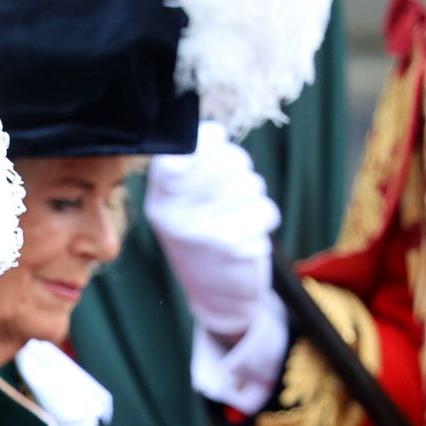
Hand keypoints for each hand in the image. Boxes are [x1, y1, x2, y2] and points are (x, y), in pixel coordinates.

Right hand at [145, 121, 280, 340]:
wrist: (212, 292)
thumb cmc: (201, 233)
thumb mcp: (179, 201)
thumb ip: (191, 165)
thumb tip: (214, 133)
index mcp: (160, 193)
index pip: (194, 142)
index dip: (212, 142)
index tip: (211, 156)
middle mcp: (175, 209)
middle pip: (230, 161)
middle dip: (240, 171)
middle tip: (230, 191)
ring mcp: (202, 228)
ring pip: (252, 185)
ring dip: (254, 198)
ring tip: (236, 216)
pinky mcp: (232, 246)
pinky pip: (266, 212)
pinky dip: (262, 221)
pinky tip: (246, 236)